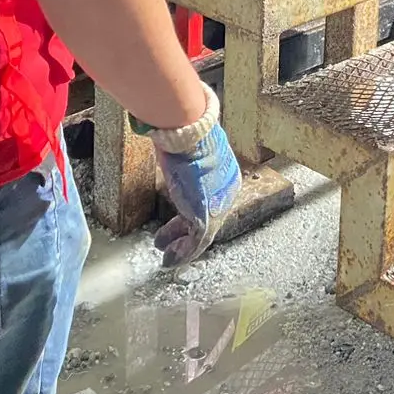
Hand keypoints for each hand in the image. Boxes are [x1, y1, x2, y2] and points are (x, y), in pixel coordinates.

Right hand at [153, 126, 240, 266]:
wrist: (189, 134)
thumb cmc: (186, 133)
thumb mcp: (187, 147)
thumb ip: (182, 152)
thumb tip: (167, 142)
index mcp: (226, 175)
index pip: (210, 200)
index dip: (191, 211)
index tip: (177, 219)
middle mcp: (226, 192)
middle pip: (207, 218)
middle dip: (184, 232)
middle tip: (168, 240)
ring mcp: (218, 207)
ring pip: (201, 235)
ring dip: (182, 248)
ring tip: (167, 257)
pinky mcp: (206, 218)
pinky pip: (196, 243)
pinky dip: (182, 253)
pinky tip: (169, 259)